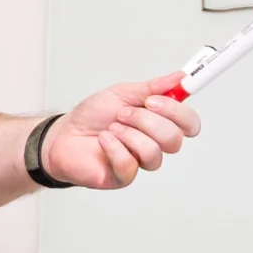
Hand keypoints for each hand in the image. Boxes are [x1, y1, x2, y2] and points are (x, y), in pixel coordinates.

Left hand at [44, 74, 202, 188]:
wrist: (62, 135)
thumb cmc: (91, 117)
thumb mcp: (121, 94)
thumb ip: (152, 87)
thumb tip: (180, 77)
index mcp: (159, 122)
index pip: (189, 123)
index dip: (179, 112)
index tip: (155, 99)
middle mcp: (155, 143)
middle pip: (175, 138)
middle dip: (147, 121)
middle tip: (124, 113)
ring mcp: (140, 161)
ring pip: (154, 152)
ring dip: (128, 134)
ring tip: (111, 127)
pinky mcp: (124, 176)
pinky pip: (130, 164)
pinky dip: (113, 147)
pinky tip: (103, 140)